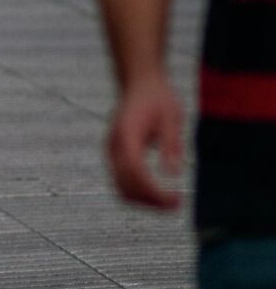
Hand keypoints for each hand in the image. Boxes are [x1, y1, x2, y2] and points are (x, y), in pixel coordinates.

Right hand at [106, 72, 183, 209]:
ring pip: (121, 187)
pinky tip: (158, 194)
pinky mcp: (116, 155)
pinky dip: (139, 192)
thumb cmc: (157, 97)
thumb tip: (173, 173)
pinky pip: (122, 181)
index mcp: (127, 135)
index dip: (153, 190)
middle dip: (150, 201)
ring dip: (144, 200)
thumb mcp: (172, 117)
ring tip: (170, 203)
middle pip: (125, 184)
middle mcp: (114, 146)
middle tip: (177, 206)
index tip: (175, 200)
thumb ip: (171, 144)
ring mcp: (112, 151)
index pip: (135, 171)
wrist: (139, 82)